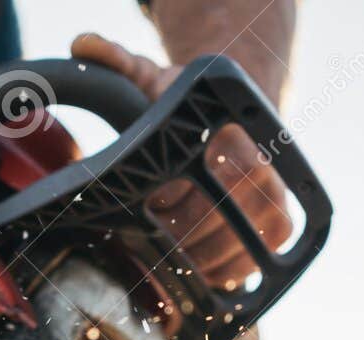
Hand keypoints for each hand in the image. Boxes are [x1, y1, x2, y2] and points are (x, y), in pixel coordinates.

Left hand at [71, 34, 293, 290]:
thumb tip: (82, 43)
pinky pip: (251, 263)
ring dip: (195, 258)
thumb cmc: (186, 107)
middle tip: (154, 230)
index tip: (148, 203)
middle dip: (176, 234)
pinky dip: (220, 273)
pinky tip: (197, 265)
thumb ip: (117, 63)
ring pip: (231, 248)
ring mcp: (274, 198)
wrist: (238, 121)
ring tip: (172, 248)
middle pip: (212, 222)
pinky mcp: (281, 225)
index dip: (165, 203)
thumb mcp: (152, 80)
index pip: (197, 183)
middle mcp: (261, 164)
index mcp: (230, 132)